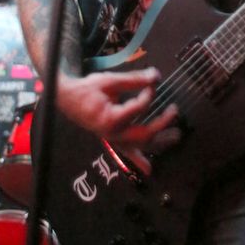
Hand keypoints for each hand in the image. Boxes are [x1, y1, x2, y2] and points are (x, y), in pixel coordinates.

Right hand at [56, 67, 178, 174]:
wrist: (68, 100)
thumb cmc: (87, 90)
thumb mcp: (110, 81)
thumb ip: (134, 79)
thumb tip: (155, 75)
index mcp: (111, 118)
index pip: (140, 108)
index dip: (149, 94)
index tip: (152, 82)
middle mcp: (113, 134)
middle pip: (145, 134)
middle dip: (163, 123)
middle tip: (174, 110)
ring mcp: (113, 140)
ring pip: (141, 146)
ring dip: (160, 142)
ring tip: (177, 135)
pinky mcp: (113, 140)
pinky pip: (129, 153)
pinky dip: (140, 160)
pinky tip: (150, 169)